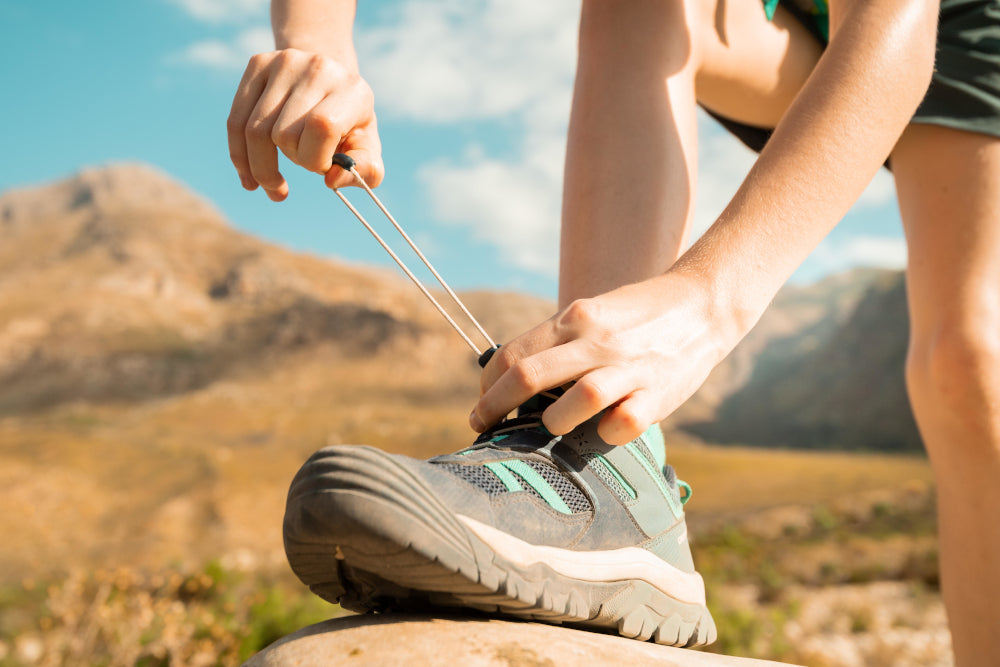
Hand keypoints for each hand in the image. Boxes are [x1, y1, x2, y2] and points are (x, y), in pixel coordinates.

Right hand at [227, 48, 382, 200]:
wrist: (328, 78)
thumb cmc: (348, 122)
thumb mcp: (366, 147)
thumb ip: (365, 171)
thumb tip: (333, 181)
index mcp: (351, 90)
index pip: (322, 127)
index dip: (316, 159)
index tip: (322, 168)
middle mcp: (317, 69)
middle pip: (284, 134)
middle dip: (292, 160)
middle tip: (305, 162)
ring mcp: (283, 63)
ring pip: (255, 131)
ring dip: (264, 165)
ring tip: (276, 182)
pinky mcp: (257, 64)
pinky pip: (235, 122)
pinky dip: (240, 158)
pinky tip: (249, 179)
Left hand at [470, 272, 738, 444]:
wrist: (704, 304)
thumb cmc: (637, 317)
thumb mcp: (593, 315)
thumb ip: (558, 343)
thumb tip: (513, 380)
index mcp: (575, 319)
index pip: (513, 354)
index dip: (487, 385)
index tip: (481, 404)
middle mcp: (596, 341)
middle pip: (527, 377)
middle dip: (493, 409)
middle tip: (481, 428)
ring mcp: (628, 368)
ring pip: (574, 401)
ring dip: (551, 422)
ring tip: (550, 427)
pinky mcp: (658, 394)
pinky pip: (622, 425)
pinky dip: (606, 434)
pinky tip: (603, 430)